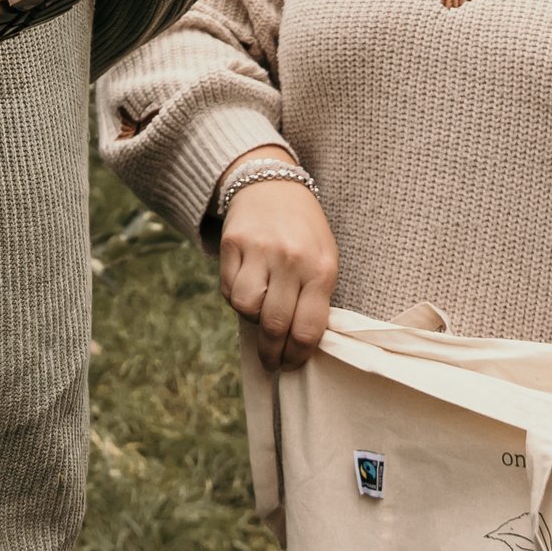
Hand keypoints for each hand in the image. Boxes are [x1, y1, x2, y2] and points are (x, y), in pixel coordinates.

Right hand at [219, 172, 339, 371]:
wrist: (274, 185)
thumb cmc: (304, 233)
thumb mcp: (323, 261)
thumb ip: (314, 299)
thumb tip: (297, 346)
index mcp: (321, 269)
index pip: (306, 330)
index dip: (296, 356)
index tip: (290, 365)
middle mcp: (290, 260)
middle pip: (274, 325)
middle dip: (271, 353)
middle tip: (270, 363)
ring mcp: (260, 250)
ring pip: (245, 308)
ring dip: (251, 318)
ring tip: (259, 312)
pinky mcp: (232, 243)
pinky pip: (227, 288)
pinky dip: (235, 297)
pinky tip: (247, 287)